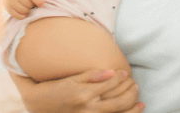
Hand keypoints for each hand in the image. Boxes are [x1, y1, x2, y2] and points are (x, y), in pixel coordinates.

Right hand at [5, 0, 44, 18]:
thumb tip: (42, 4)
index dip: (38, 1)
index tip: (42, 4)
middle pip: (29, 5)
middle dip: (32, 5)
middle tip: (30, 2)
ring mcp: (10, 1)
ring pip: (24, 11)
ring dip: (27, 10)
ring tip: (26, 6)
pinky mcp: (7, 7)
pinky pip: (17, 16)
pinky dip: (22, 16)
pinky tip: (23, 12)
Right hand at [10, 69, 143, 112]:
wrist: (39, 105)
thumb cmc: (55, 89)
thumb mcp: (71, 79)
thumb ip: (91, 75)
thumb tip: (112, 71)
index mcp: (83, 94)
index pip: (109, 84)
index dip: (120, 77)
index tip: (125, 73)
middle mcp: (88, 108)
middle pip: (119, 101)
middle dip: (131, 92)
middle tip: (135, 84)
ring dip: (133, 108)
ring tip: (140, 100)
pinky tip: (133, 112)